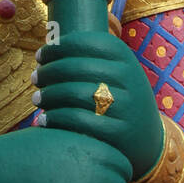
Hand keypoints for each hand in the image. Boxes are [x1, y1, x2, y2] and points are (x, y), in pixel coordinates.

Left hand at [32, 30, 163, 180]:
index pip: (85, 42)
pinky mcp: (119, 133)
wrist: (149, 140)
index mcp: (124, 57)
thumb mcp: (116, 72)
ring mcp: (125, 106)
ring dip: (49, 95)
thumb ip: (90, 58)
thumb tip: (47, 45)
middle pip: (76, 68)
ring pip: (75, 94)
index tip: (40, 55)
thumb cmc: (120, 98)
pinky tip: (44, 120)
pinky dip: (56, 119)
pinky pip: (79, 121)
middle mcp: (128, 78)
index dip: (58, 47)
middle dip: (48, 72)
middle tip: (35, 78)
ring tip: (37, 99)